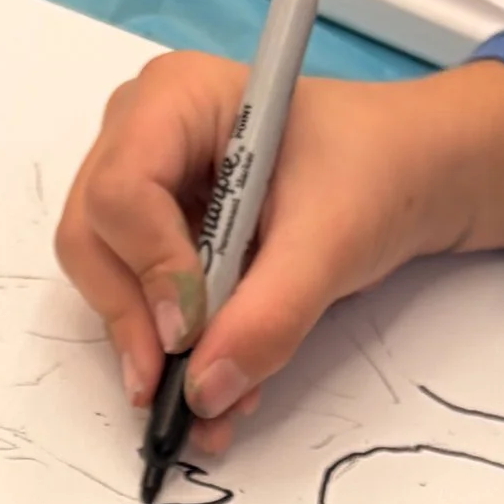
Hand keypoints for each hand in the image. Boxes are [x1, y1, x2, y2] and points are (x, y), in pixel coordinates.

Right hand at [57, 56, 503, 448]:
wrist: (412, 175)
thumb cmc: (378, 169)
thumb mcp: (334, 239)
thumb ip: (271, 314)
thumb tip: (207, 391)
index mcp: (176, 98)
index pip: (121, 190)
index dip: (149, 268)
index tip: (191, 332)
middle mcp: (140, 134)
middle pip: (92, 237)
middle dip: (133, 319)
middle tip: (175, 387)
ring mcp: (143, 186)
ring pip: (106, 278)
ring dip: (151, 350)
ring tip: (207, 404)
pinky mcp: (158, 235)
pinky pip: (139, 301)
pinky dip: (172, 353)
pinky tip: (213, 390)